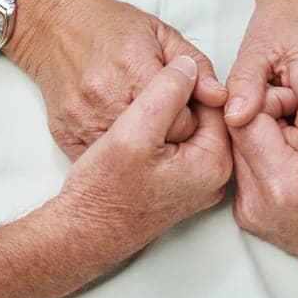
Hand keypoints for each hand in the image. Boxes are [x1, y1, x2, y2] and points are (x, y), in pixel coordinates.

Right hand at [5, 0, 226, 156]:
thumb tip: (218, 96)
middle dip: (172, 130)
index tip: (186, 101)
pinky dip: (118, 149)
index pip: (188, 123)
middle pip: (164, 145)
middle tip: (161, 106)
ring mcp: (85, 126)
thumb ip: (195, 63)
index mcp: (135, 74)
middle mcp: (108, 104)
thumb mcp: (160, 33)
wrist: (52, 27)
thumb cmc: (107, 27)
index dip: (192, 113)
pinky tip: (120, 129)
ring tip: (139, 114)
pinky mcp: (67, 140)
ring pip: (136, 157)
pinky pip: (108, 158)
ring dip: (145, 143)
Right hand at [55, 56, 230, 266]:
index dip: (185, 83)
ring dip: (163, 113)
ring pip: (188, 126)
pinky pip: (176, 142)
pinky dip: (157, 130)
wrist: (82, 231)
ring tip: (134, 117)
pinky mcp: (178, 183)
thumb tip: (189, 66)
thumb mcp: (135, 129)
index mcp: (214, 162)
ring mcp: (196, 182)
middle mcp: (213, 176)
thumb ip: (168, 91)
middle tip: (141, 101)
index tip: (155, 81)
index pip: (215, 101)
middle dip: (176, 99)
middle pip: (204, 115)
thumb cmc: (105, 190)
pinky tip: (133, 133)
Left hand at [225, 0, 297, 156]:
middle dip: (283, 135)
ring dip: (290, 130)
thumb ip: (245, 84)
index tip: (255, 114)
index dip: (276, 135)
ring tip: (270, 104)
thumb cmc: (281, 21)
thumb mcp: (255, 50)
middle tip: (259, 110)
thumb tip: (235, 118)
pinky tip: (282, 108)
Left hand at [230, 60, 297, 282]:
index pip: (246, 116)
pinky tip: (294, 159)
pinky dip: (265, 155)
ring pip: (239, 149)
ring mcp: (250, 213)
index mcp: (282, 183)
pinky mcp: (250, 217)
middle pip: (238, 133)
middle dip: (266, 115)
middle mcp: (256, 203)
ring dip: (264, 135)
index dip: (273, 98)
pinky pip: (245, 169)